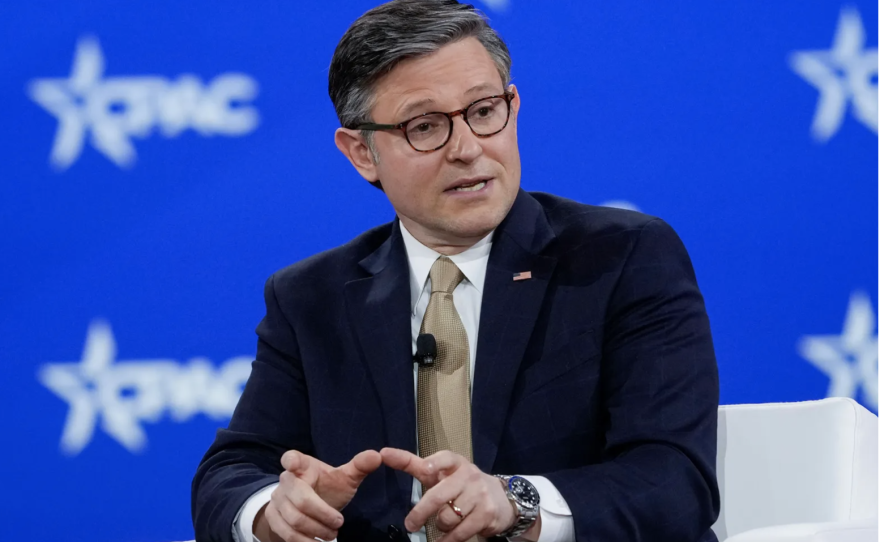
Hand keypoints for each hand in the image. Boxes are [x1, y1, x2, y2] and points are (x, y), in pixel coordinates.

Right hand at [256, 449, 381, 541]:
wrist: (308, 506)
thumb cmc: (328, 487)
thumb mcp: (344, 477)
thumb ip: (360, 467)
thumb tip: (377, 456)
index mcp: (302, 465)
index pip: (292, 458)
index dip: (291, 461)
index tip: (293, 464)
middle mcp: (286, 481)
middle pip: (300, 499)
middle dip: (323, 514)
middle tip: (339, 523)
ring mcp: (277, 500)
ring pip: (293, 519)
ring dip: (316, 531)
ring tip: (332, 535)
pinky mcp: (273, 517)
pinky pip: (286, 533)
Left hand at [381, 448, 523, 541]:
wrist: (500, 499)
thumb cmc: (460, 484)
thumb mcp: (441, 472)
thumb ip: (413, 464)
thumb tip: (383, 453)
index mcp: (455, 462)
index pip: (444, 458)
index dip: (434, 463)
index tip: (423, 469)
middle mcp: (469, 475)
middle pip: (438, 496)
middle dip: (421, 512)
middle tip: (410, 525)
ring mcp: (479, 494)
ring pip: (447, 517)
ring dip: (440, 525)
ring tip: (444, 522)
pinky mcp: (486, 514)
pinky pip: (460, 532)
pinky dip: (448, 540)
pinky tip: (444, 540)